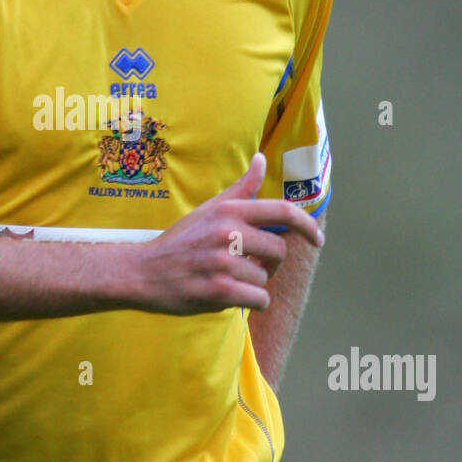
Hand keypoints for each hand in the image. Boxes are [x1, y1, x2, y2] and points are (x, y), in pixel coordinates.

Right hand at [132, 153, 324, 315]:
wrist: (143, 272)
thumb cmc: (180, 241)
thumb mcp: (209, 209)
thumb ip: (241, 189)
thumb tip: (261, 159)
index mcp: (229, 210)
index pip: (283, 211)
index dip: (307, 226)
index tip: (318, 240)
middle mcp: (228, 232)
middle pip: (278, 251)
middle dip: (269, 262)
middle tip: (247, 264)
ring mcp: (224, 262)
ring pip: (265, 278)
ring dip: (252, 283)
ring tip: (226, 278)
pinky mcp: (220, 290)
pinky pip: (259, 299)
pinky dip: (250, 302)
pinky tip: (229, 295)